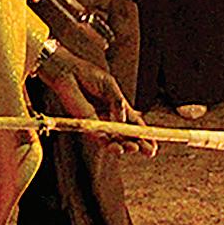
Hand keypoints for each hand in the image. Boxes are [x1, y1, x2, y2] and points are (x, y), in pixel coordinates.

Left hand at [38, 45, 155, 156]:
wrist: (68, 73)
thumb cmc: (87, 76)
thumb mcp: (110, 86)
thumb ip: (118, 102)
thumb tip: (123, 119)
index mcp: (117, 107)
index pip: (134, 123)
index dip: (144, 134)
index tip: (155, 144)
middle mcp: (109, 118)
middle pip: (127, 135)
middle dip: (139, 144)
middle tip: (150, 152)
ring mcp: (98, 123)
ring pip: (114, 140)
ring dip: (125, 146)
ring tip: (135, 149)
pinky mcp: (87, 125)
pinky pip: (100, 138)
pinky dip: (110, 143)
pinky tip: (119, 146)